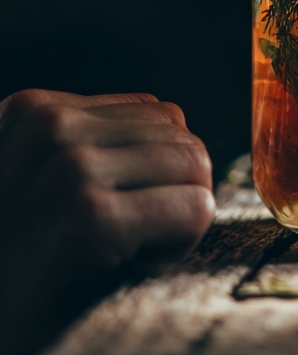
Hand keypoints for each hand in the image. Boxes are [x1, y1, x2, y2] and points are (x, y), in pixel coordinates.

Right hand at [0, 89, 214, 353]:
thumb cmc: (22, 261)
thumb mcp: (41, 179)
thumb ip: (93, 143)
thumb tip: (177, 124)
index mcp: (36, 110)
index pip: (159, 112)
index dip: (154, 169)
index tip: (114, 211)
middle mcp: (50, 126)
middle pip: (181, 135)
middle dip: (172, 190)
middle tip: (125, 239)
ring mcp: (70, 167)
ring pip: (195, 165)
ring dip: (177, 217)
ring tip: (125, 250)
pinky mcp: (89, 217)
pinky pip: (194, 209)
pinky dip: (180, 245)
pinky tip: (131, 267)